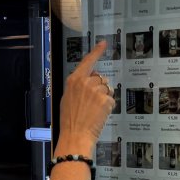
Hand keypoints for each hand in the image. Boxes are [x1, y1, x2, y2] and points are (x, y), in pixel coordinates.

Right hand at [53, 40, 115, 158]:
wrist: (75, 135)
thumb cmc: (69, 120)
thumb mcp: (67, 98)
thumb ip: (78, 86)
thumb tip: (88, 80)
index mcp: (74, 80)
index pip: (88, 62)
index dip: (96, 52)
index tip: (103, 43)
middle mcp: (85, 82)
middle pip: (100, 78)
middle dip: (100, 88)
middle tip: (92, 103)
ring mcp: (96, 91)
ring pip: (107, 89)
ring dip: (105, 97)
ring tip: (95, 110)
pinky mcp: (105, 100)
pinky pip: (111, 100)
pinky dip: (108, 107)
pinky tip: (99, 115)